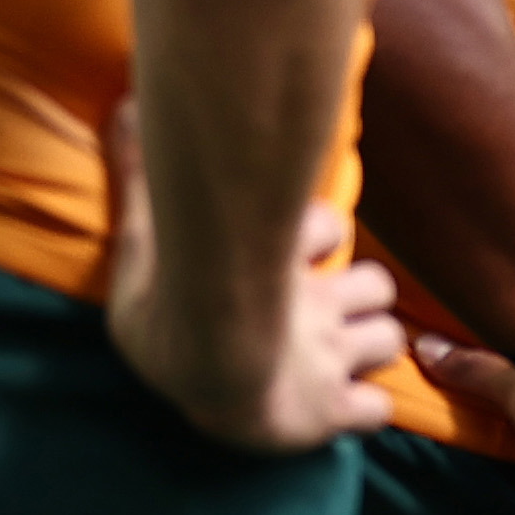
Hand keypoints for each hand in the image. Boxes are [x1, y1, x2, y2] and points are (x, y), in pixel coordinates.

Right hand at [100, 103, 402, 449]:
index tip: (301, 244)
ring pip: (390, 339)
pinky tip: (345, 408)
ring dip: (371, 344)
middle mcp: (318, 309)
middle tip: (325, 307)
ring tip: (340, 355)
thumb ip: (141, 176)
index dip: (317, 234)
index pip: (330, 229)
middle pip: (376, 285)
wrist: (210, 363)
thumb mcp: (143, 232)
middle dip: (358, 294)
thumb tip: (124, 101)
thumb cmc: (170, 299)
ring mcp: (330, 361)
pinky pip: (376, 411)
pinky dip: (366, 409)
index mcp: (284, 262)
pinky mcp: (332, 414)